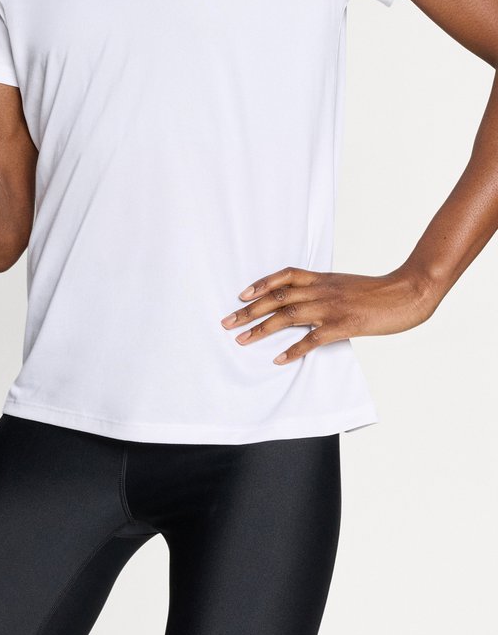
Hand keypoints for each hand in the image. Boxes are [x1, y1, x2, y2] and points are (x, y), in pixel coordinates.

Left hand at [220, 265, 437, 364]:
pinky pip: (313, 338)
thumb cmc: (380, 292)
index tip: (242, 294)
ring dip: (262, 328)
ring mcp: (332, 307)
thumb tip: (309, 300)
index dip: (261, 283)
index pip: (285, 275)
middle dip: (249, 310)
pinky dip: (294, 349)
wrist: (408, 292)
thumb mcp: (347, 285)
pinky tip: (279, 359)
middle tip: (227, 322)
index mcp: (324, 278)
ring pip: (288, 315)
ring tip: (242, 339)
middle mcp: (322, 290)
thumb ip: (327, 291)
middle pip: (278, 297)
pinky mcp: (344, 325)